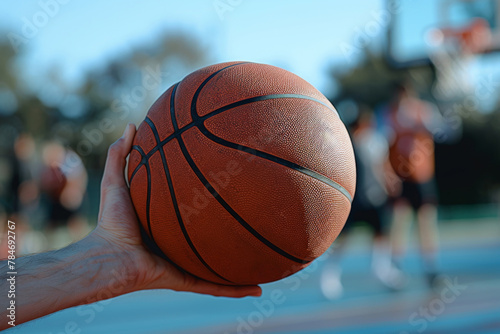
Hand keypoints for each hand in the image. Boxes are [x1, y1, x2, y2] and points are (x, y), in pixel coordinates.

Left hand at [90, 123, 260, 297]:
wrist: (108, 256)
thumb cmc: (111, 221)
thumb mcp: (117, 181)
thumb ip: (122, 154)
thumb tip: (132, 125)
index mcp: (169, 227)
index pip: (196, 216)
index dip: (212, 206)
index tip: (229, 191)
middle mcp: (181, 247)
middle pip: (213, 241)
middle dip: (233, 237)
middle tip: (255, 221)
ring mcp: (186, 266)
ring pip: (220, 268)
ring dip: (241, 268)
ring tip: (265, 261)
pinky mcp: (187, 281)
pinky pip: (215, 287)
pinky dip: (236, 290)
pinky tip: (257, 289)